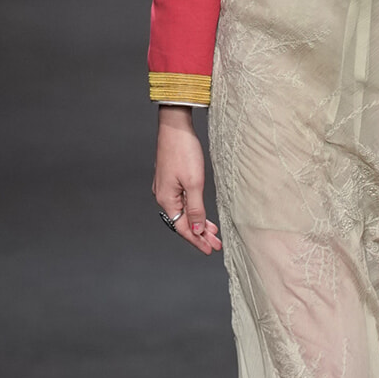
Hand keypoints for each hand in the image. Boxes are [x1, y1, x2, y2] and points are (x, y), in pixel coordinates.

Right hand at [152, 107, 222, 255]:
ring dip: (198, 223)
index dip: (197, 240)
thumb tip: (196, 231)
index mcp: (166, 199)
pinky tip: (202, 214)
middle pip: (183, 221)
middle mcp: (163, 196)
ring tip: (213, 232)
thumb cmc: (184, 152)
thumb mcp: (194, 183)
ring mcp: (165, 188)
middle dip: (200, 234)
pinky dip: (194, 210)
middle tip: (216, 244)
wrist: (175, 127)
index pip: (183, 227)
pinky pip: (182, 202)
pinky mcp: (170, 180)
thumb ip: (195, 209)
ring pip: (183, 212)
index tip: (210, 250)